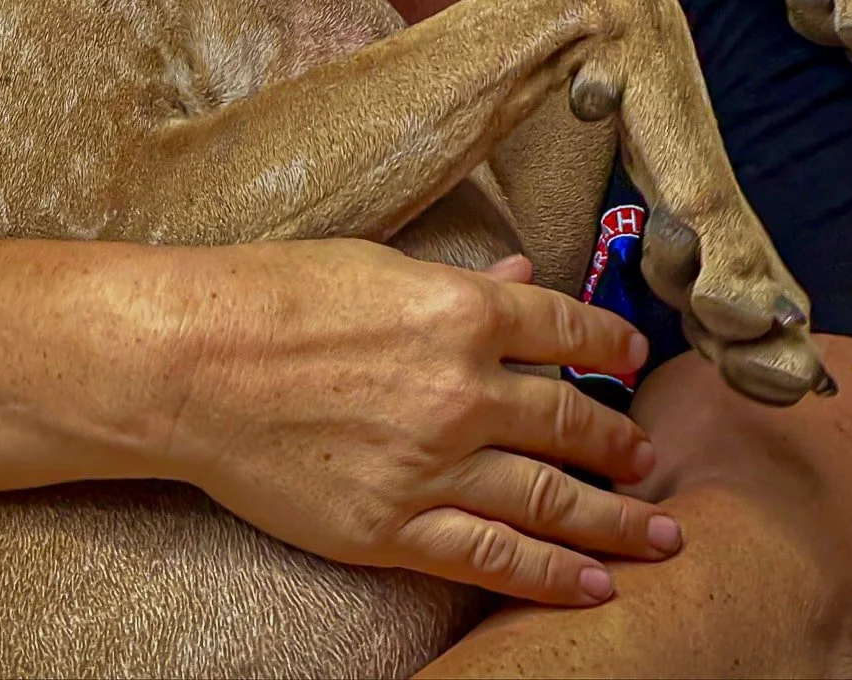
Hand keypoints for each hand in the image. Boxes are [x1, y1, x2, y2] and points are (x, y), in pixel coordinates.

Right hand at [156, 239, 681, 605]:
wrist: (193, 364)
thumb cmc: (272, 296)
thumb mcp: (377, 267)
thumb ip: (460, 285)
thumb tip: (521, 281)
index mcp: (461, 311)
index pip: (566, 328)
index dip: (611, 345)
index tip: (635, 359)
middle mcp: (463, 391)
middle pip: (571, 421)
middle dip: (621, 445)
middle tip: (650, 460)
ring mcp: (432, 466)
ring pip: (549, 499)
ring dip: (614, 521)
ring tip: (658, 536)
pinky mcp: (392, 528)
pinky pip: (492, 558)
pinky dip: (550, 574)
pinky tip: (594, 584)